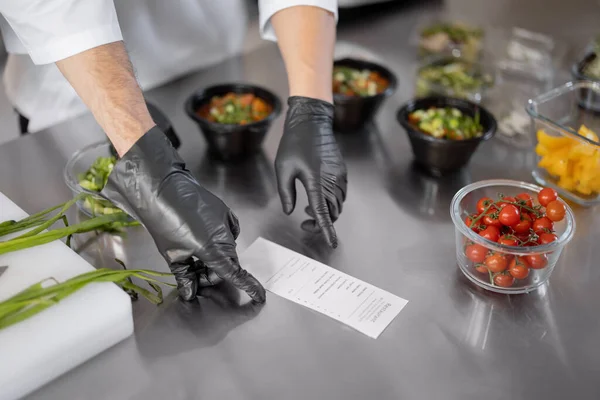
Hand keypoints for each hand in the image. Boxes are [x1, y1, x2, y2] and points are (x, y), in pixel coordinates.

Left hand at [101, 127, 265, 302]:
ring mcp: (226, 221)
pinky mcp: (224, 211)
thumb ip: (185, 276)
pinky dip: (217, 239)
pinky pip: (228, 231)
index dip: (249, 286)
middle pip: (227, 263)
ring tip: (189, 250)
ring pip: (226, 248)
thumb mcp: (172, 254)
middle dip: (213, 272)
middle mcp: (224, 235)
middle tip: (192, 272)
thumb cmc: (163, 222)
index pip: (234, 273)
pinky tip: (199, 235)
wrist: (162, 190)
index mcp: (213, 249)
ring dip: (214, 255)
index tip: (260, 296)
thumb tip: (190, 292)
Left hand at [275, 96, 347, 247]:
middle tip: (304, 222)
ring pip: (338, 204)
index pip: (323, 213)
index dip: (326, 230)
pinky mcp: (342, 171)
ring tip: (309, 208)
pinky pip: (341, 193)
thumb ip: (286, 193)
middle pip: (333, 213)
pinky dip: (332, 201)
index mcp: (316, 183)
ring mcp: (339, 176)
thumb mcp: (283, 169)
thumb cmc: (294, 144)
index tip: (332, 243)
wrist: (312, 122)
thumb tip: (290, 211)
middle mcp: (331, 181)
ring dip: (326, 212)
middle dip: (321, 222)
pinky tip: (318, 196)